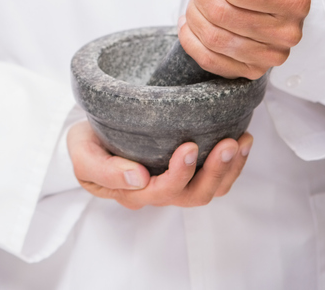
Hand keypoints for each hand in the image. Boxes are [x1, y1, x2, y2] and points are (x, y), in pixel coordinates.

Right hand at [67, 121, 252, 208]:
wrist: (92, 129)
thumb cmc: (87, 142)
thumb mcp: (82, 153)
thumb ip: (103, 171)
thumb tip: (138, 178)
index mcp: (131, 193)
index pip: (160, 192)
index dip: (179, 174)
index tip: (188, 146)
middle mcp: (156, 193)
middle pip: (192, 196)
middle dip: (213, 171)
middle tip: (227, 143)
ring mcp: (175, 183)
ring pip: (209, 189)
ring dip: (229, 169)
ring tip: (240, 141)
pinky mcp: (188, 171)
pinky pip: (216, 178)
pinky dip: (234, 163)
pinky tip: (242, 141)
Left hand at [180, 0, 310, 79]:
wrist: (278, 5)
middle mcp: (288, 32)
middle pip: (220, 14)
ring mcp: (271, 56)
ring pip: (212, 38)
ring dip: (194, 16)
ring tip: (198, 5)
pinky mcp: (251, 71)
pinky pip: (208, 60)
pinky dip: (191, 40)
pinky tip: (192, 25)